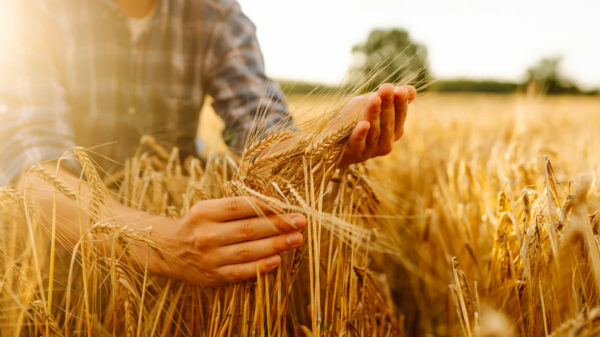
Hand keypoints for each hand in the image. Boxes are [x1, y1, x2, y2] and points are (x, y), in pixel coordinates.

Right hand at [148, 196, 305, 286]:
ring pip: (247, 251)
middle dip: (278, 225)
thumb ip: (237, 207)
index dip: (264, 205)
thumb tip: (275, 206)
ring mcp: (209, 257)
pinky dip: (261, 266)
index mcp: (204, 212)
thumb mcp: (209, 208)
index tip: (285, 206)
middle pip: (247, 229)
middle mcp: (205, 235)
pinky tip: (278, 259)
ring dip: (276, 245)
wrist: (169, 250)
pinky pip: (241, 272)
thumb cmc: (198, 224)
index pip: (238, 206)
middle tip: (300, 221)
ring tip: (296, 239)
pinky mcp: (213, 276)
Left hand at [337, 84, 416, 166]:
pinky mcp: (354, 154)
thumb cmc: (353, 120)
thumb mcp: (370, 105)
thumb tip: (411, 90)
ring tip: (374, 98)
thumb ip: (388, 99)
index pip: (400, 116)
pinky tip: (363, 124)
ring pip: (374, 132)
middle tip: (387, 88)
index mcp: (394, 131)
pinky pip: (359, 144)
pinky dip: (361, 134)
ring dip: (374, 114)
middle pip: (388, 123)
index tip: (399, 89)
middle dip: (388, 105)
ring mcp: (370, 150)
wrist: (330, 142)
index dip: (400, 103)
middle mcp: (386, 142)